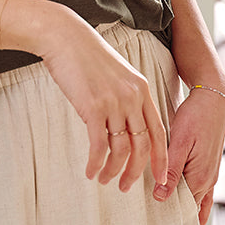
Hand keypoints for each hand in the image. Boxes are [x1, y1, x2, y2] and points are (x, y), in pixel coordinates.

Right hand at [40, 13, 168, 192]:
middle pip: (143, 145)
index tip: (160, 177)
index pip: (159, 131)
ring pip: (121, 149)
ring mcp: (114, 102)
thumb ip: (125, 97)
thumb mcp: (115, 74)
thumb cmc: (85, 55)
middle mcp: (132, 97)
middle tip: (127, 187)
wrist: (64, 37)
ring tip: (103, 179)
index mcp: (141, 89)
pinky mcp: (93, 107)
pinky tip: (90, 171)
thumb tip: (123, 125)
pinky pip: (99, 145)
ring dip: (113, 171)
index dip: (161, 157)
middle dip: (137, 171)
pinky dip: (95, 163)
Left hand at [153, 85, 224, 224]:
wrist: (213, 100)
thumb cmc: (195, 117)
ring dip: (181, 207)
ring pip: (194, 199)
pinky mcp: (207, 165)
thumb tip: (161, 197)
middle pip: (188, 207)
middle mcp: (207, 180)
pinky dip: (190, 198)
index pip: (182, 208)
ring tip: (162, 218)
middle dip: (172, 215)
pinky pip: (200, 190)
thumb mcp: (179, 142)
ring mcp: (209, 173)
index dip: (167, 217)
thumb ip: (171, 170)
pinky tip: (179, 200)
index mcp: (199, 178)